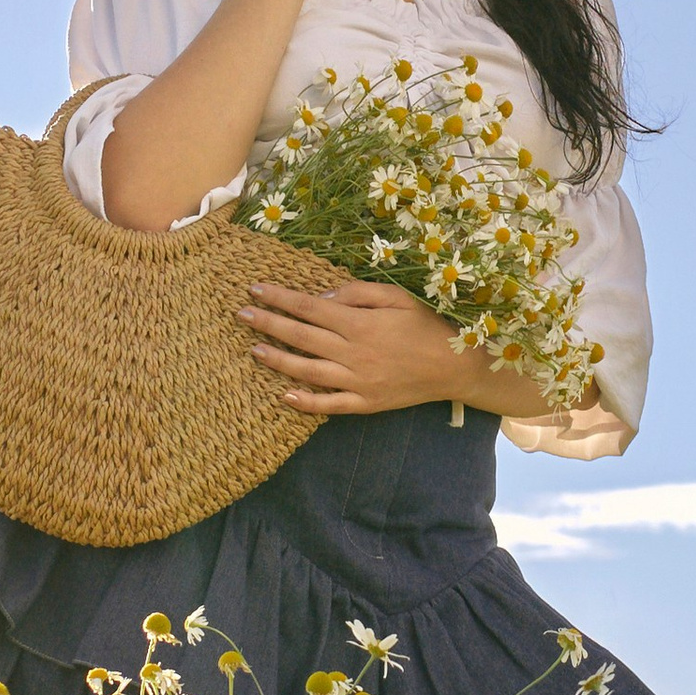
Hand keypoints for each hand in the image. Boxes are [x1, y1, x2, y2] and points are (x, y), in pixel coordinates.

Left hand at [240, 279, 497, 417]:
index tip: (256, 290)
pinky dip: (306, 401)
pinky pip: (329, 404)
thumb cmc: (426, 325)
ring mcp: (356, 381)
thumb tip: (323, 298)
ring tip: (254, 350)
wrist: (453, 366)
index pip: (309, 308)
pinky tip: (285, 395)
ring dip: (278, 360)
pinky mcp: (364, 403)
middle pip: (301, 337)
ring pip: (308, 370)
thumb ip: (359, 294)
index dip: (280, 298)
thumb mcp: (397, 297)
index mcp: (359, 323)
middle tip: (242, 315)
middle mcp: (352, 352)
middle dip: (269, 324)